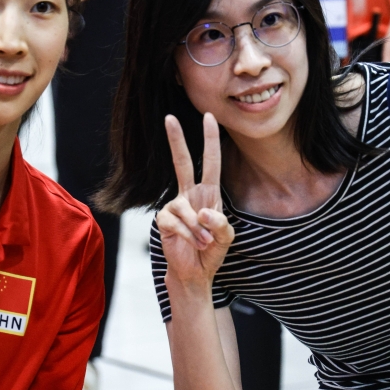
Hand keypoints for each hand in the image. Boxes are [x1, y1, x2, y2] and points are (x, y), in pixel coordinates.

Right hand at [158, 113, 233, 289]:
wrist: (195, 272)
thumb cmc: (211, 251)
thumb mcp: (226, 237)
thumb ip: (220, 223)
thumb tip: (201, 212)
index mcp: (208, 193)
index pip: (210, 161)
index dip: (210, 140)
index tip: (209, 117)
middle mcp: (189, 194)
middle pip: (182, 162)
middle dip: (176, 140)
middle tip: (169, 118)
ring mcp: (175, 205)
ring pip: (186, 209)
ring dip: (199, 230)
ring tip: (204, 243)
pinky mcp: (164, 219)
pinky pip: (177, 223)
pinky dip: (189, 236)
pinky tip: (193, 245)